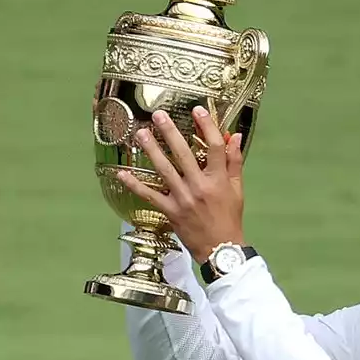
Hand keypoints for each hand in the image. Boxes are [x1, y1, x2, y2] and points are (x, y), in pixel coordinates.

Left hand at [116, 106, 245, 263]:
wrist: (220, 249)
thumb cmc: (230, 218)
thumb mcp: (237, 189)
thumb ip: (234, 161)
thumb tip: (235, 136)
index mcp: (218, 179)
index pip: (214, 147)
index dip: (206, 126)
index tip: (197, 109)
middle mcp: (200, 186)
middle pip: (184, 153)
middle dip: (170, 133)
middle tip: (158, 115)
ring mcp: (183, 199)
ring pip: (165, 170)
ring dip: (151, 151)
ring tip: (141, 135)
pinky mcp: (171, 212)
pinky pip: (150, 196)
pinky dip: (135, 185)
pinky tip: (122, 173)